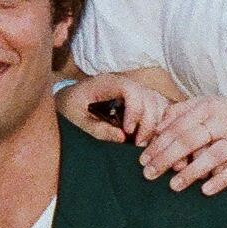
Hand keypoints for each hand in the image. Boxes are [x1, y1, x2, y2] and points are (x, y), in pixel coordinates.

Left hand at [58, 68, 177, 143]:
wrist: (67, 100)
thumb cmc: (69, 108)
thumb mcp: (76, 120)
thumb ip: (97, 128)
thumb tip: (122, 138)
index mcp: (107, 82)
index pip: (130, 90)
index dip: (134, 110)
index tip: (128, 131)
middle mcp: (124, 83)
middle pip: (149, 96)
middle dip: (148, 122)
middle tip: (139, 144)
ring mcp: (133, 90)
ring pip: (157, 101)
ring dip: (156, 123)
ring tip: (144, 143)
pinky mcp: (139, 100)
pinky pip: (157, 107)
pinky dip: (159, 122)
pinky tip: (152, 138)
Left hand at [138, 93, 226, 195]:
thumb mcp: (211, 107)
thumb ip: (183, 112)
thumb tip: (157, 128)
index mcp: (210, 107)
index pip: (177, 126)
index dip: (158, 144)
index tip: (143, 159)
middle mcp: (225, 120)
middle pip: (190, 140)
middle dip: (166, 158)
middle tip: (149, 174)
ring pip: (212, 155)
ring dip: (191, 172)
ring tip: (173, 186)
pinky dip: (220, 180)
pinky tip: (204, 190)